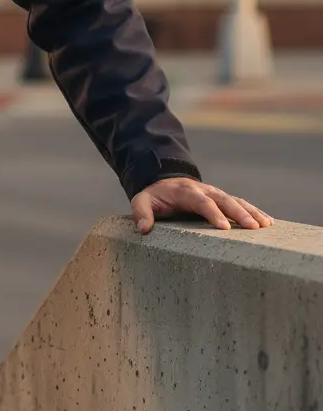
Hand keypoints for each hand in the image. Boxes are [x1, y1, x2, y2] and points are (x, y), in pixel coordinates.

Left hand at [131, 176, 273, 233]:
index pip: (201, 201)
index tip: (225, 228)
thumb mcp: (143, 200)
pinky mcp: (222, 199)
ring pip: (236, 201)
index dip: (213, 213)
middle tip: (253, 227)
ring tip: (266, 225)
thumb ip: (142, 212)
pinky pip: (240, 203)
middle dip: (239, 213)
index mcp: (185, 191)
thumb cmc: (155, 196)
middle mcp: (204, 190)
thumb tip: (144, 228)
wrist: (164, 182)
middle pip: (224, 200)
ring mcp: (215, 194)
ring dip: (251, 212)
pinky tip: (268, 222)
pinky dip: (254, 211)